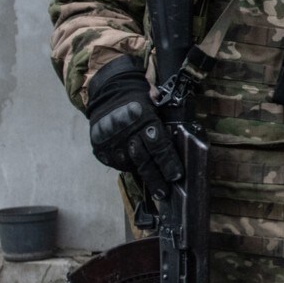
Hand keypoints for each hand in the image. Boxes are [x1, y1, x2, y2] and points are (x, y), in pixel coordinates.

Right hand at [84, 55, 181, 202]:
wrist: (108, 89)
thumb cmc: (138, 99)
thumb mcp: (155, 105)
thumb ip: (164, 123)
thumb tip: (184, 139)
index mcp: (145, 120)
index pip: (160, 147)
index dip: (168, 163)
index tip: (176, 177)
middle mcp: (127, 132)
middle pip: (144, 161)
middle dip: (156, 179)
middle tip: (164, 193)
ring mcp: (111, 140)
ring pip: (128, 164)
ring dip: (140, 174)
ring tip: (152, 184)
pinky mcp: (100, 145)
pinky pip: (115, 162)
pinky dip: (125, 165)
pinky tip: (133, 167)